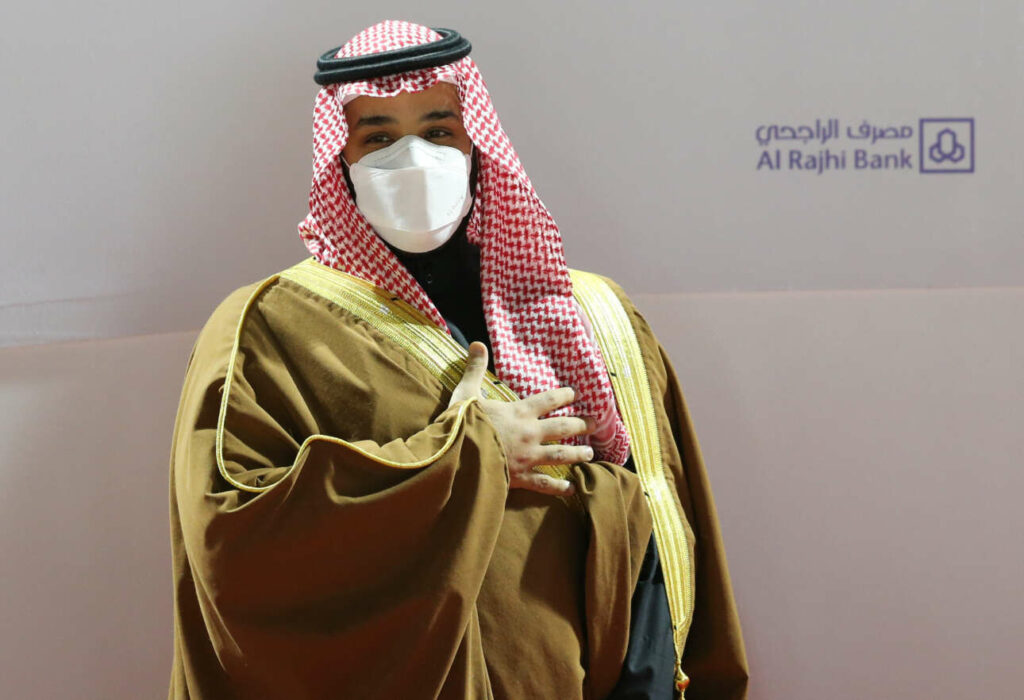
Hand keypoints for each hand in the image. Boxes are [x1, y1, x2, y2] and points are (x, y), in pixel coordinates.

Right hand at [449, 342, 594, 495]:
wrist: (454, 456)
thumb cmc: (460, 423)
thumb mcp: (466, 392)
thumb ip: (475, 369)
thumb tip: (477, 343)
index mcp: (518, 412)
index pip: (548, 400)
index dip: (564, 396)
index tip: (575, 394)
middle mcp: (529, 434)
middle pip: (562, 427)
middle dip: (580, 424)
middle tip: (594, 423)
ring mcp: (527, 457)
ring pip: (560, 455)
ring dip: (577, 454)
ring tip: (590, 454)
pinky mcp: (520, 478)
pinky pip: (544, 484)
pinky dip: (559, 488)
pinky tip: (571, 489)